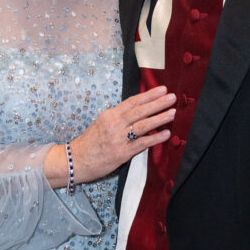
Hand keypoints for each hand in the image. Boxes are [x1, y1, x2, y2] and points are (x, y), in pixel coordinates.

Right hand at [45, 86, 175, 186]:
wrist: (76, 161)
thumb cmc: (90, 142)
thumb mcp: (101, 123)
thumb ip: (118, 117)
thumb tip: (138, 111)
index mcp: (109, 114)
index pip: (132, 101)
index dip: (148, 95)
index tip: (162, 89)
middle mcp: (114, 124)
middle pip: (139, 111)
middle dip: (157, 103)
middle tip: (172, 97)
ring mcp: (118, 138)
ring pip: (142, 125)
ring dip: (159, 118)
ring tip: (172, 113)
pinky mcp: (122, 153)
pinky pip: (142, 144)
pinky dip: (155, 138)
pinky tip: (166, 134)